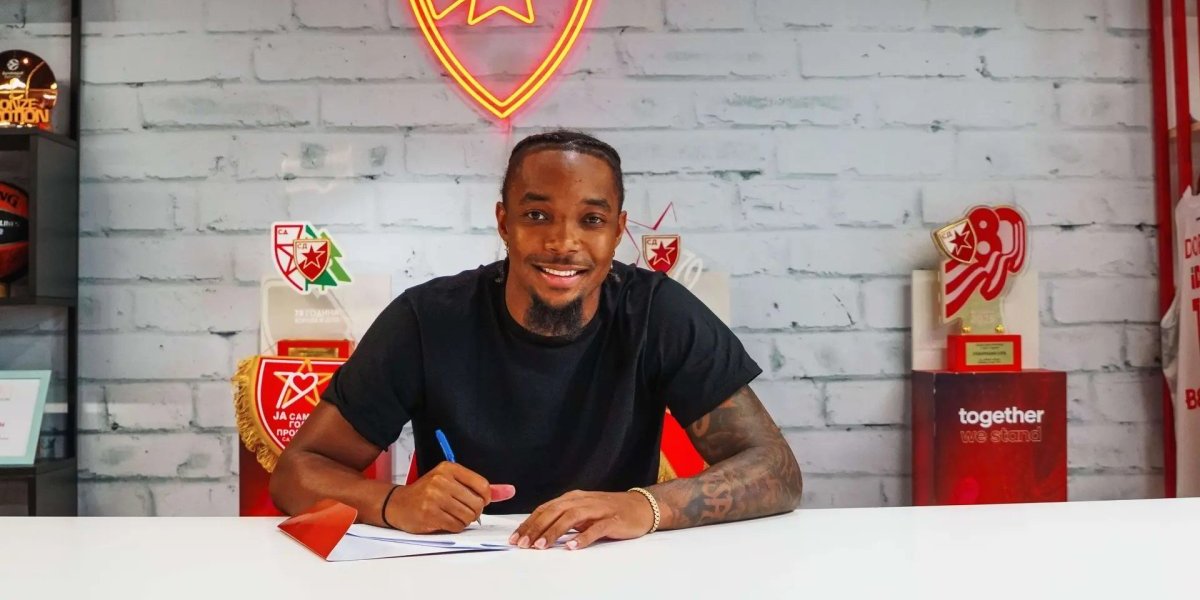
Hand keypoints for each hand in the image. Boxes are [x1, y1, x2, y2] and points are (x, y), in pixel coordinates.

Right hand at [384, 462, 515, 533]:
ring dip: (464, 521)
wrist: (398, 504)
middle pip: (477, 503)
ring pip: (468, 516)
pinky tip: (444, 521)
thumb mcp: (453, 482)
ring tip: (452, 515)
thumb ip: (481, 487)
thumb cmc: (428, 492)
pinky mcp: (429, 514)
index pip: (482, 485)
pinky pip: (456, 526)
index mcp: (449, 468)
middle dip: (474, 512)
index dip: (485, 498)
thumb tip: (510, 490)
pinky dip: (454, 527)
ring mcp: (434, 497)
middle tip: (463, 511)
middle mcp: (441, 480)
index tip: (479, 501)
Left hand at [510, 490, 654, 550]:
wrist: (641, 507)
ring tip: (541, 546)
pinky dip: (582, 537)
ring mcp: (598, 510)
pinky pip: (596, 529)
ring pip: (571, 518)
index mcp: (573, 498)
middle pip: (554, 512)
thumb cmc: (609, 511)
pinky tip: (572, 546)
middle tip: (523, 544)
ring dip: (554, 532)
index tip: (516, 537)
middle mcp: (583, 501)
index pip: (546, 509)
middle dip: (536, 528)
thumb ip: (564, 519)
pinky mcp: (612, 520)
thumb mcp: (583, 512)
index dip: (529, 522)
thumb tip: (539, 532)